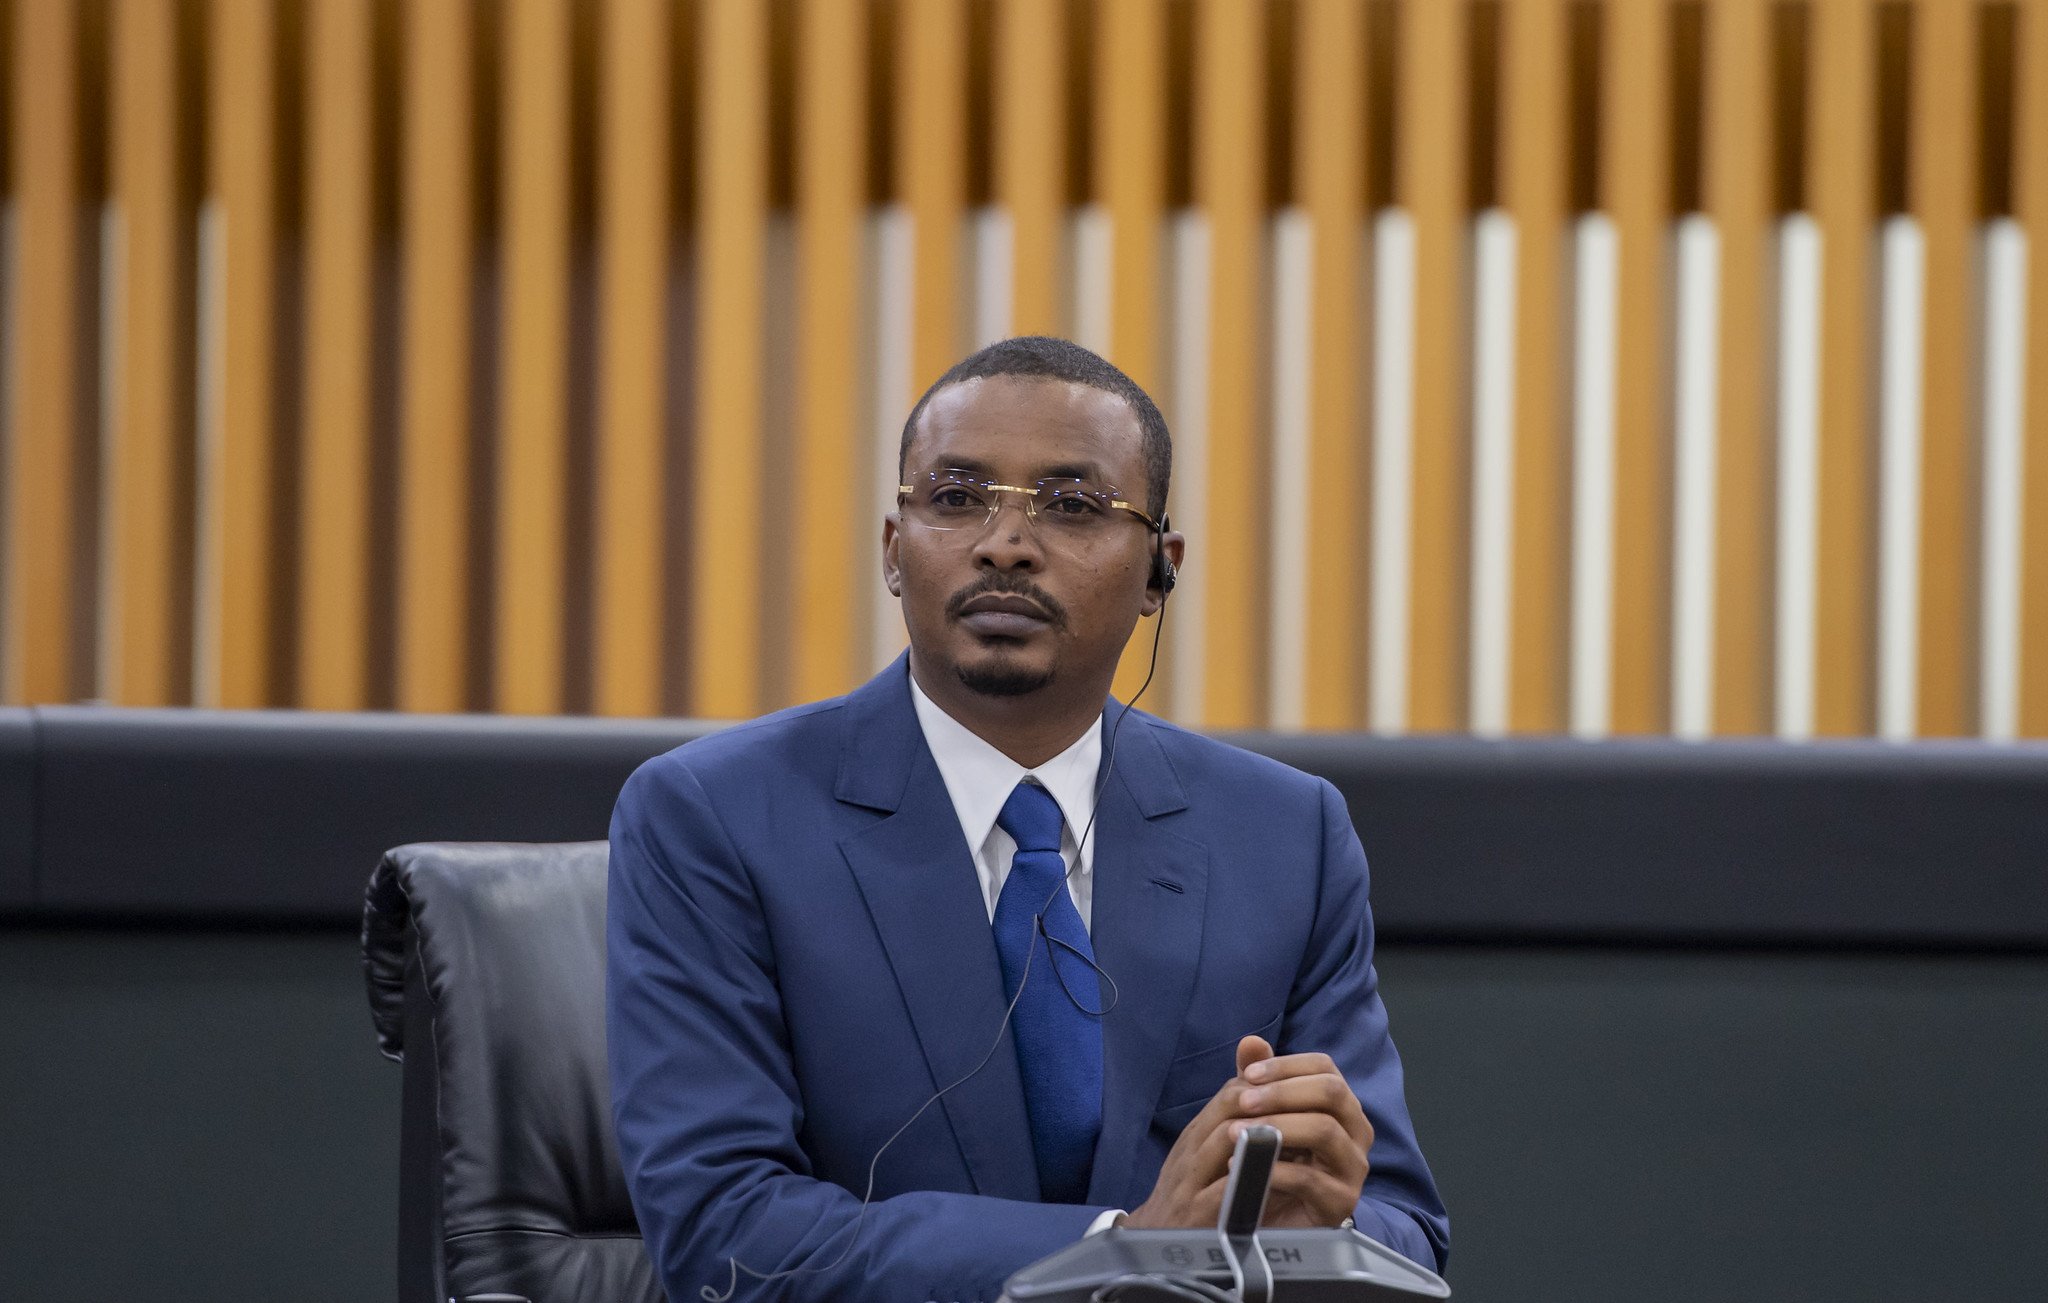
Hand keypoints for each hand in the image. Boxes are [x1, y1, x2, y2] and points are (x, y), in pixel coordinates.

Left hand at [1123, 1036, 1371, 1229]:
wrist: (1272, 1220)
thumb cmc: (1272, 1161)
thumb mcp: (1263, 1117)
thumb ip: (1259, 1080)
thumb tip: (1250, 1041)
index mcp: (1341, 1105)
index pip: (1325, 1068)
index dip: (1286, 1066)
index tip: (1247, 1074)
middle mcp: (1356, 1132)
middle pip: (1331, 1092)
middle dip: (1282, 1091)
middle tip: (1242, 1100)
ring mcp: (1353, 1169)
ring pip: (1324, 1130)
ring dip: (1277, 1126)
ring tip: (1236, 1132)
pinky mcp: (1341, 1204)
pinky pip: (1310, 1179)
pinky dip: (1271, 1169)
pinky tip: (1240, 1166)